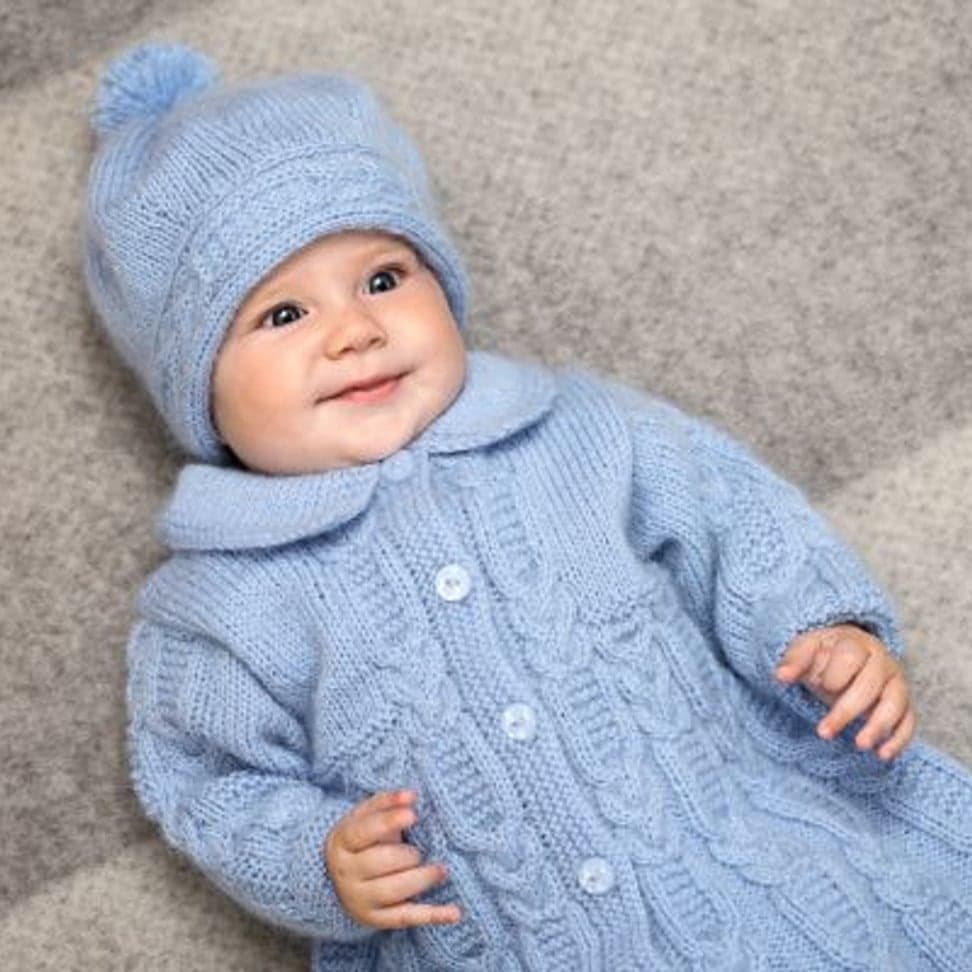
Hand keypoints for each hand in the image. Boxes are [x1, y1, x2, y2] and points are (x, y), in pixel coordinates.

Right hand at [323, 788, 461, 930]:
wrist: (340, 876)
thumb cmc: (362, 838)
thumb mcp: (365, 815)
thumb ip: (387, 802)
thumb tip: (410, 795)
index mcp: (341, 842)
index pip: (363, 832)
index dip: (388, 822)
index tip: (413, 814)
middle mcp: (347, 874)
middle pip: (379, 864)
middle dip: (406, 855)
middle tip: (419, 850)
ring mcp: (360, 899)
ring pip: (392, 891)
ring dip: (421, 879)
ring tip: (441, 869)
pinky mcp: (377, 919)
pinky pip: (407, 918)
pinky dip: (433, 915)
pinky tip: (455, 913)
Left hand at [774, 624, 916, 760]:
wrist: (847, 654)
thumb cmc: (823, 655)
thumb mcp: (806, 651)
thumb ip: (794, 661)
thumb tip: (780, 676)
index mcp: (856, 643)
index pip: (851, 657)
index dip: (836, 674)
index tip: (821, 686)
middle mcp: (882, 661)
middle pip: (871, 685)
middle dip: (847, 711)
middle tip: (823, 733)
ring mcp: (896, 683)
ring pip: (895, 704)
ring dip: (878, 727)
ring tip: (859, 746)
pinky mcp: (905, 705)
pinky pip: (909, 722)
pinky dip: (899, 739)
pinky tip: (882, 755)